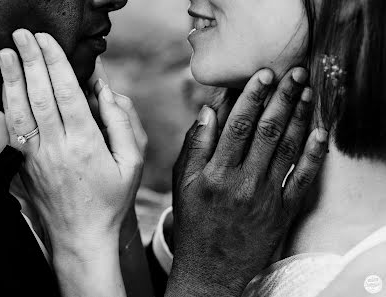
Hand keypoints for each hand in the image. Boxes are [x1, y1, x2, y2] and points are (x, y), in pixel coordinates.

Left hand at [0, 29, 146, 296]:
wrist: (81, 236)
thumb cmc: (111, 200)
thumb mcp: (132, 164)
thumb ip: (123, 124)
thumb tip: (109, 93)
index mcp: (86, 143)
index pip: (67, 93)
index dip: (56, 63)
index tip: (49, 42)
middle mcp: (57, 146)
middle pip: (40, 95)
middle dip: (32, 60)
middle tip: (26, 36)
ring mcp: (37, 156)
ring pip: (21, 110)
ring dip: (13, 79)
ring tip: (8, 54)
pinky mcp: (26, 165)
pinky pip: (15, 130)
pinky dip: (9, 105)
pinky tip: (8, 89)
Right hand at [167, 68, 327, 296]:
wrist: (212, 268)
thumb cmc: (195, 222)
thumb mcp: (182, 184)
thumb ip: (194, 146)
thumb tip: (208, 110)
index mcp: (214, 174)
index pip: (236, 126)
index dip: (251, 97)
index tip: (263, 74)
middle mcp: (241, 183)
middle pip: (266, 131)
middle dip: (282, 97)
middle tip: (294, 72)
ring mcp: (265, 197)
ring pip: (286, 149)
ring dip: (299, 117)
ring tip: (307, 92)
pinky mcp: (282, 211)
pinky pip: (302, 179)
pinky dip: (313, 154)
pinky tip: (319, 133)